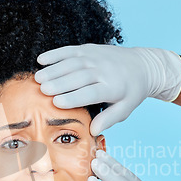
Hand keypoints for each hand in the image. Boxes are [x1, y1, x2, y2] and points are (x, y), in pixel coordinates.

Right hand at [35, 44, 180, 135]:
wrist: (142, 65)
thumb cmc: (130, 92)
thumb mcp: (125, 108)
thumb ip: (109, 119)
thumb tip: (93, 131)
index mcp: (112, 87)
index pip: (90, 92)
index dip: (73, 97)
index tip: (57, 102)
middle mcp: (103, 70)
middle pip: (78, 76)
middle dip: (60, 82)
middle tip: (42, 90)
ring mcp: (95, 57)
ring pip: (72, 63)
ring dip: (54, 69)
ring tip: (38, 78)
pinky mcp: (89, 49)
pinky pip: (70, 50)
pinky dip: (55, 54)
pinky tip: (41, 60)